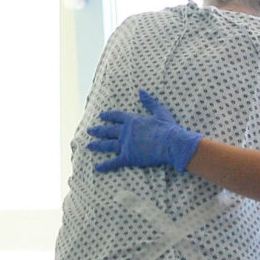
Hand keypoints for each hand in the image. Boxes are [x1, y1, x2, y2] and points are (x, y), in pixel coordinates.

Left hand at [85, 90, 203, 173]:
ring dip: (97, 146)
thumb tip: (141, 91)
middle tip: (89, 131)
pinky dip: (105, 165)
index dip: (108, 115)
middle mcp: (125, 132)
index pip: (116, 116)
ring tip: (89, 146)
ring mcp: (125, 145)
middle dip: (98, 131)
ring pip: (107, 145)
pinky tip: (97, 168)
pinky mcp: (128, 157)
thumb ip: (149, 102)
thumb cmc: (167, 127)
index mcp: (132, 120)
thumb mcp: (159, 111)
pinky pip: (114, 162)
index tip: (101, 116)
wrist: (170, 143)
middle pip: (108, 130)